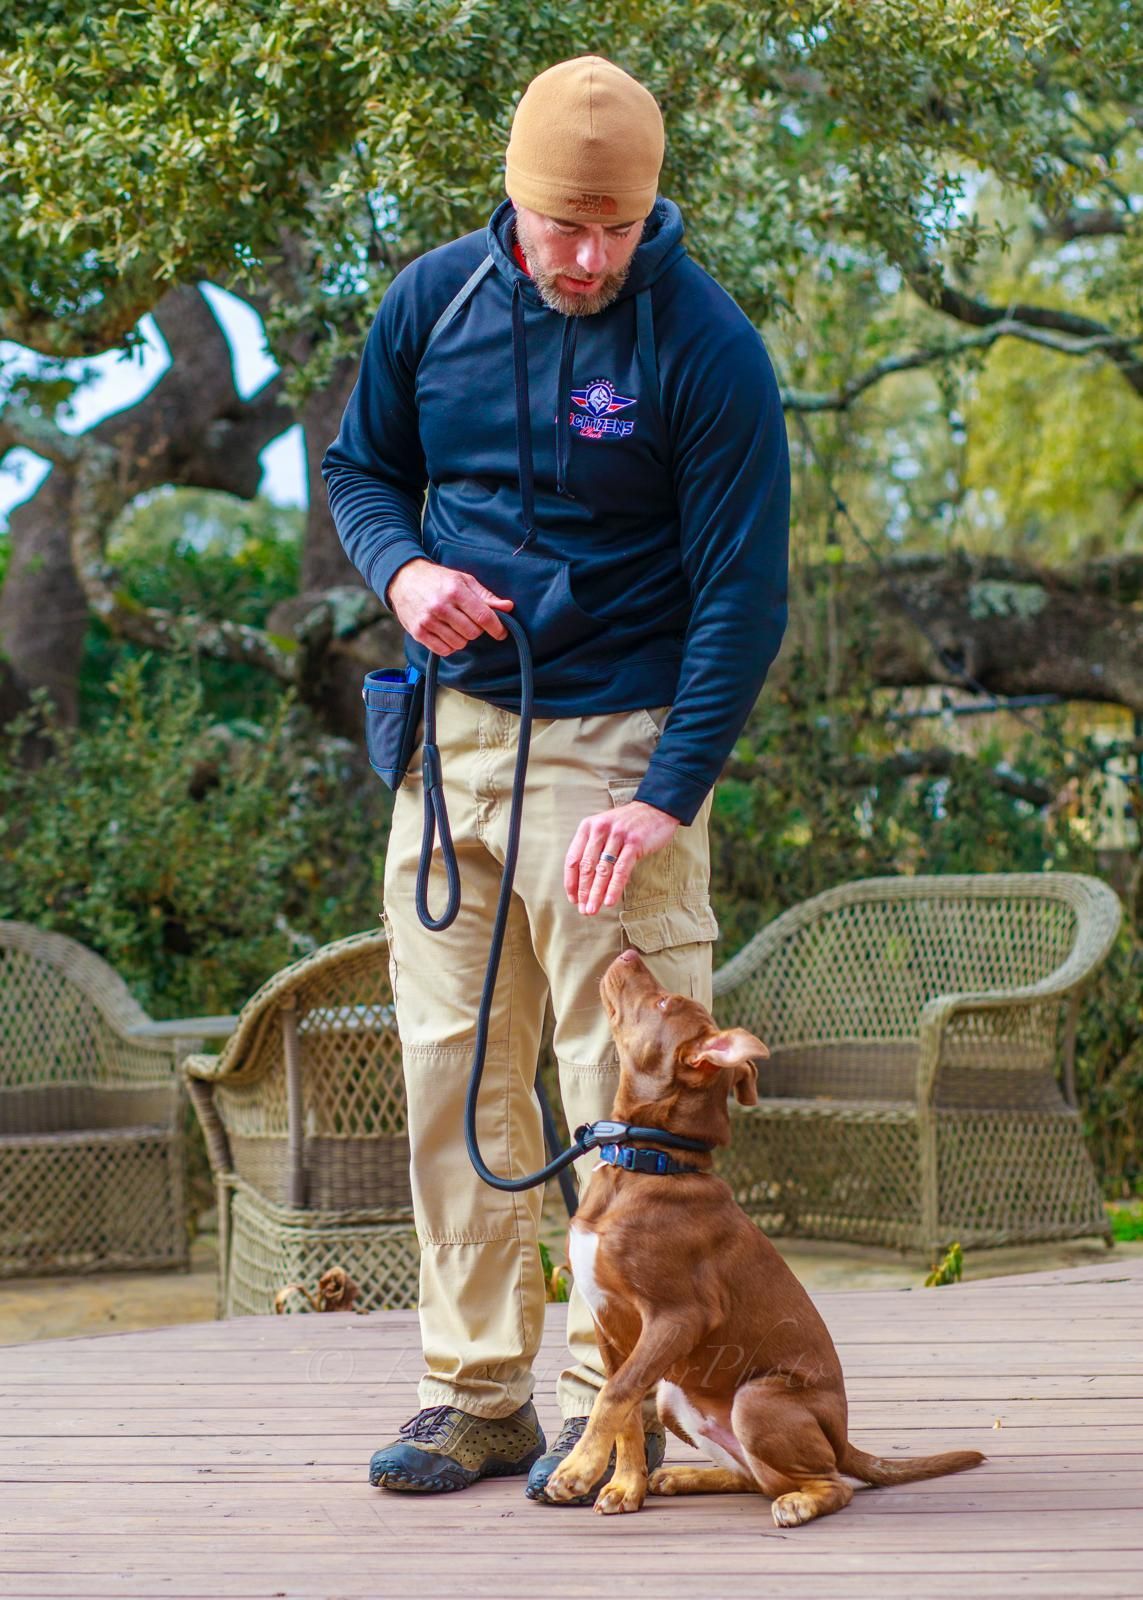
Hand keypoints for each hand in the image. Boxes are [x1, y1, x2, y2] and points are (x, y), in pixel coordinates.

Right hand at [387, 557, 512, 654]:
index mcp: (455, 591)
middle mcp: (441, 607)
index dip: (497, 627)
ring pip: (459, 643)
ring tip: (455, 625)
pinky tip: (446, 633)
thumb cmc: (438, 579)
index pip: (483, 617)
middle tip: (470, 621)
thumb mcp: (463, 580)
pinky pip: (444, 650)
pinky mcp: (418, 632)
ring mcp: (428, 621)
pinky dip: (449, 645)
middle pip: (473, 633)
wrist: (403, 579)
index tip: (502, 632)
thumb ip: (486, 596)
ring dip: (462, 637)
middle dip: (476, 630)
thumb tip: (508, 607)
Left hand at [564, 801, 679, 915]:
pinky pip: (621, 870)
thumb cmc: (629, 824)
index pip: (573, 858)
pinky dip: (614, 887)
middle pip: (586, 867)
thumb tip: (587, 884)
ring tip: (593, 909)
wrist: (657, 809)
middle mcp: (599, 829)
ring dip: (596, 893)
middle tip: (584, 910)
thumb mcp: (605, 830)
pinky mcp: (634, 843)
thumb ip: (594, 850)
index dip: (571, 881)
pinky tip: (609, 901)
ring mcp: (617, 835)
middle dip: (584, 892)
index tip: (573, 899)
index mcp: (588, 827)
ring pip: (602, 870)